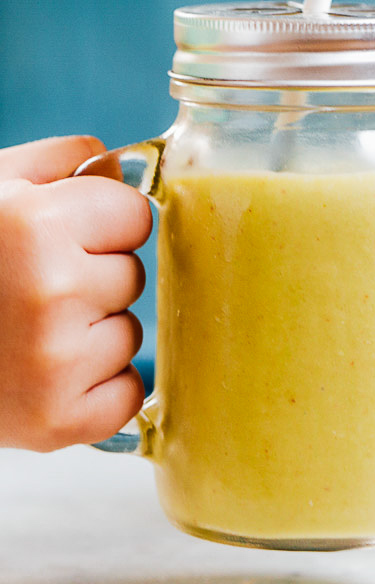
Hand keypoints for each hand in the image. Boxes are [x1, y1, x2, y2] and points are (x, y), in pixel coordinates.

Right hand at [0, 136, 151, 450]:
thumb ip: (63, 162)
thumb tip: (125, 171)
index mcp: (37, 226)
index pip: (137, 216)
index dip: (102, 223)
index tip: (65, 236)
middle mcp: (51, 292)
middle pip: (133, 275)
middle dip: (94, 276)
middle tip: (32, 287)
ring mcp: (55, 362)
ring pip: (129, 334)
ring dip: (93, 332)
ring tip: (29, 329)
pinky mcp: (55, 421)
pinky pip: (125, 394)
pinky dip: (95, 387)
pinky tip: (44, 371)